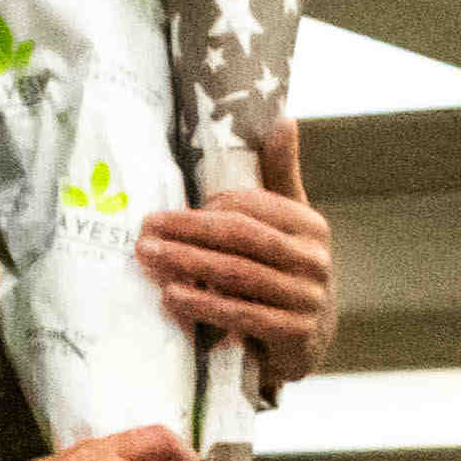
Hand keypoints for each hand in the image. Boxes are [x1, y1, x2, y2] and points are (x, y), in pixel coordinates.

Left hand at [137, 145, 335, 390]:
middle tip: (144, 230)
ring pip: (237, 275)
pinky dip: (204, 306)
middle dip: (187, 231)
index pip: (250, 207)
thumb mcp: (289, 224)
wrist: (310, 342)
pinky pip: (242, 315)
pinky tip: (171, 297)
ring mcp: (308, 299)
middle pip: (240, 238)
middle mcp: (315, 260)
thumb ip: (281, 175)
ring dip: (186, 264)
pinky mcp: (296, 335)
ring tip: (148, 258)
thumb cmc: (286, 272)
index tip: (168, 214)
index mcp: (310, 226)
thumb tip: (284, 119)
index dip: (206, 208)